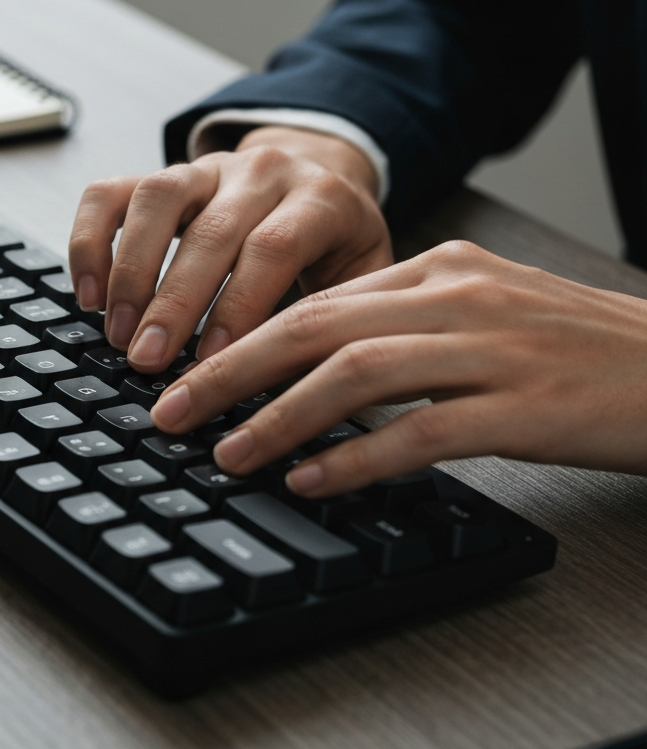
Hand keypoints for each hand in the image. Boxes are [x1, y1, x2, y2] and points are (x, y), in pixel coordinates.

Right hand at [68, 126, 391, 372]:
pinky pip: (111, 192)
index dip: (238, 306)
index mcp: (321, 199)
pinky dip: (90, 240)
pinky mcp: (162, 174)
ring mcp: (207, 167)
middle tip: (148, 362)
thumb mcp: (364, 279)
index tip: (210, 364)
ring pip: (156, 199)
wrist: (323, 176)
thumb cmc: (338, 246)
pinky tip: (87, 294)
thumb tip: (305, 397)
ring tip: (117, 333)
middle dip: (174, 303)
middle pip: (211, 231)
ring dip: (130, 273)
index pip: (274, 247)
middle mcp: (261, 172)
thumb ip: (338, 323)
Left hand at [150, 240, 646, 493]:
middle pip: (317, 326)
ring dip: (279, 415)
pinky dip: (357, 457)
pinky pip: (421, 431)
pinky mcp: (524, 407)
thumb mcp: (481, 313)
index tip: (190, 373)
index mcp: (438, 268)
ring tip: (227, 453)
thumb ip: (402, 328)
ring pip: (357, 373)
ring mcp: (491, 349)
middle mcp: (456, 296)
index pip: (317, 299)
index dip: (242, 338)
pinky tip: (312, 479)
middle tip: (172, 410)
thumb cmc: (575, 350)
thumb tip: (315, 366)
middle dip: (231, 371)